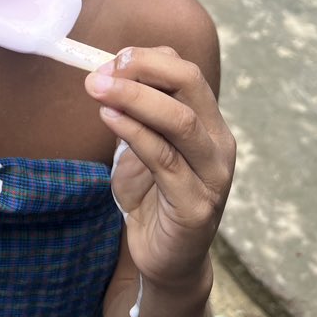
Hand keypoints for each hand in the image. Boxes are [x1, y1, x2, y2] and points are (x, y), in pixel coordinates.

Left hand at [85, 47, 234, 290]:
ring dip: (133, 97)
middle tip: (101, 71)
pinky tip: (108, 118)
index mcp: (208, 122)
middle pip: (189, 85)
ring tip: (97, 89)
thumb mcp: (142, 145)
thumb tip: (107, 71)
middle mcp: (218, 143)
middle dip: (142, 69)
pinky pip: (163, 159)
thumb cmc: (152, 196)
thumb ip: (135, 113)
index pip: (186, 72)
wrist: (165, 257)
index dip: (147, 59)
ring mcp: (212, 174)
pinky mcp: (196, 204)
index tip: (109, 60)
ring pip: (179, 120)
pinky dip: (133, 132)